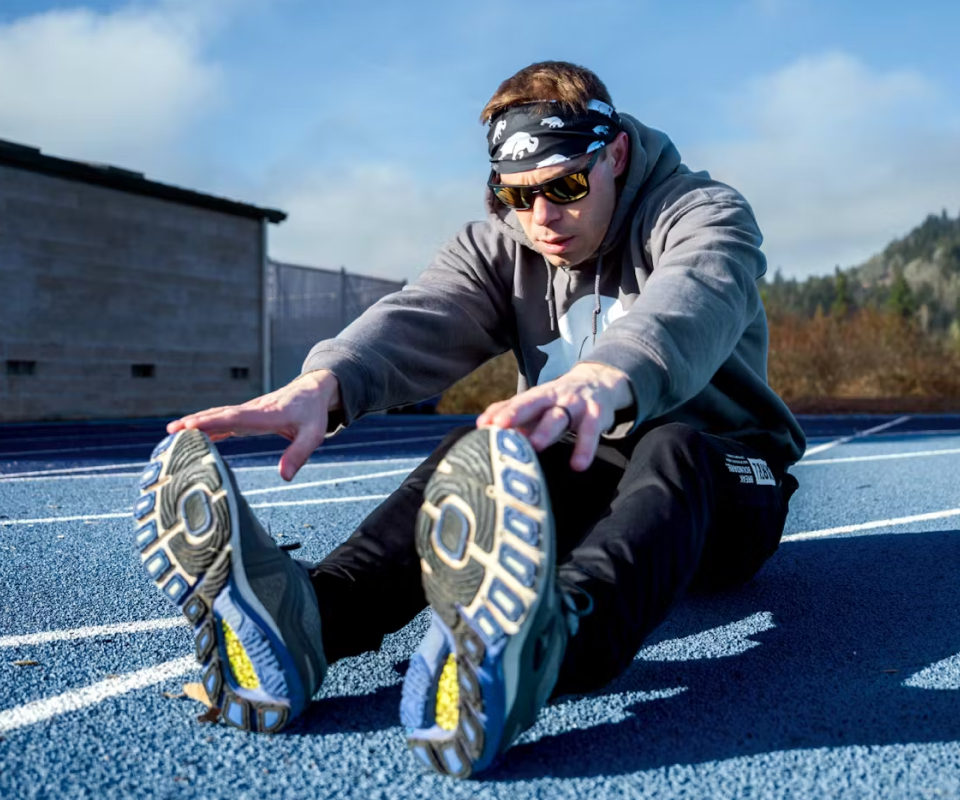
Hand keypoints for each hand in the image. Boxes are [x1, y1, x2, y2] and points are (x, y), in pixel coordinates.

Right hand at [166, 370, 341, 481]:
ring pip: (218, 415)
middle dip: (195, 422)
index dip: (212, 422)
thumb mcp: (313, 435)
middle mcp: (252, 410)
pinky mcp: (248, 415)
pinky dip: (208, 425)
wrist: (313, 391)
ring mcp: (248, 411)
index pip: (234, 417)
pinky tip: (194, 435)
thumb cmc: (313, 414)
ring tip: (172, 433)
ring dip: (196, 422)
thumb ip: (299, 455)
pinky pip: (224, 419)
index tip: (190, 426)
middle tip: (170, 431)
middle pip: (219, 415)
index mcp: (266, 414)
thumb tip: (284, 477)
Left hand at [476, 362, 632, 470]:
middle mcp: (554, 397)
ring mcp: (576, 404)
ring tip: (535, 445)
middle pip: (534, 403)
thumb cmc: (559, 400)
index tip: (485, 424)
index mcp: (538, 395)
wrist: (599, 382)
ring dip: (546, 430)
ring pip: (559, 416)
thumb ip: (511, 411)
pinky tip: (578, 465)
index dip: (501, 412)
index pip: (517, 402)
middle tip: (501, 427)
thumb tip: (481, 424)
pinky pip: (591, 431)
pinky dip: (585, 448)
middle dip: (517, 413)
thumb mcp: (538, 403)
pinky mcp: (597, 414)